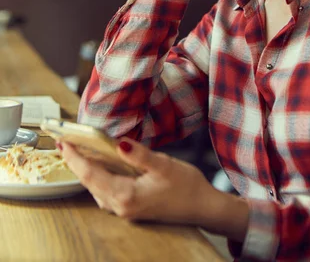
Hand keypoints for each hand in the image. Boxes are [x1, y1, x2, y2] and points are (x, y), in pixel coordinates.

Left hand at [62, 139, 248, 240]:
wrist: (203, 207)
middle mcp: (122, 206)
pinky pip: (106, 193)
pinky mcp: (131, 208)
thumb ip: (139, 155)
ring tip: (79, 152)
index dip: (75, 157)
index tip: (63, 142)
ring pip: (96, 189)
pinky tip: (102, 167)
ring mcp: (126, 210)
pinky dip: (98, 178)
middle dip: (76, 163)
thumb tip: (119, 144)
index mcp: (126, 196)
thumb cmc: (186, 186)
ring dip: (86, 171)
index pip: (91, 174)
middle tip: (65, 143)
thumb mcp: (164, 164)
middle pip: (89, 183)